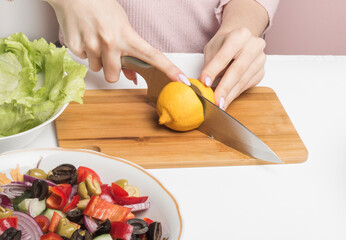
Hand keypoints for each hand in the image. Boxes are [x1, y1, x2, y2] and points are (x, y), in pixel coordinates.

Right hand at [46, 0, 188, 84]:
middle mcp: (110, 42)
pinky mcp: (75, 45)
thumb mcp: (121, 25)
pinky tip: (85, 36)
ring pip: (97, 69)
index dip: (169, 70)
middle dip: (112, 70)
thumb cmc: (101, 6)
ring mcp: (91, 45)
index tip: (182, 80)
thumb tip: (132, 76)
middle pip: (113, 77)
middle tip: (109, 54)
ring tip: (95, 39)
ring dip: (97, 60)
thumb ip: (128, 51)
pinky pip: (83, 59)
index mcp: (127, 36)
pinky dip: (84, 51)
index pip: (153, 56)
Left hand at [200, 27, 265, 109]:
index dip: (213, 70)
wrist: (238, 41)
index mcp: (240, 35)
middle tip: (215, 101)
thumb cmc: (223, 45)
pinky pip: (247, 86)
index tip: (204, 82)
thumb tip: (202, 85)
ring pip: (243, 80)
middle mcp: (254, 45)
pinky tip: (227, 100)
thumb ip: (209, 65)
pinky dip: (235, 94)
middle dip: (224, 87)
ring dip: (230, 95)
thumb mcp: (212, 49)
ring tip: (219, 104)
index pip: (224, 56)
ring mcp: (260, 59)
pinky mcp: (261, 71)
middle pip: (237, 70)